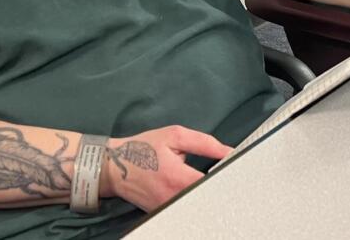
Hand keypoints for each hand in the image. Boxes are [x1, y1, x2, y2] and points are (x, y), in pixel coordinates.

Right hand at [102, 125, 229, 211]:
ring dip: (207, 194)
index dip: (229, 178)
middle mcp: (174, 198)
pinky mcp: (163, 212)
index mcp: (179, 178)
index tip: (236, 171)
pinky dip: (194, 199)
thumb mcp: (174, 136)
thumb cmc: (143, 148)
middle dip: (220, 188)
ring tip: (211, 182)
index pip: (214, 185)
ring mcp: (168, 209)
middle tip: (227, 177)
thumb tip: (229, 151)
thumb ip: (205, 143)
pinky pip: (185, 207)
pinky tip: (196, 189)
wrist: (114, 167)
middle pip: (208, 199)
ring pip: (198, 205)